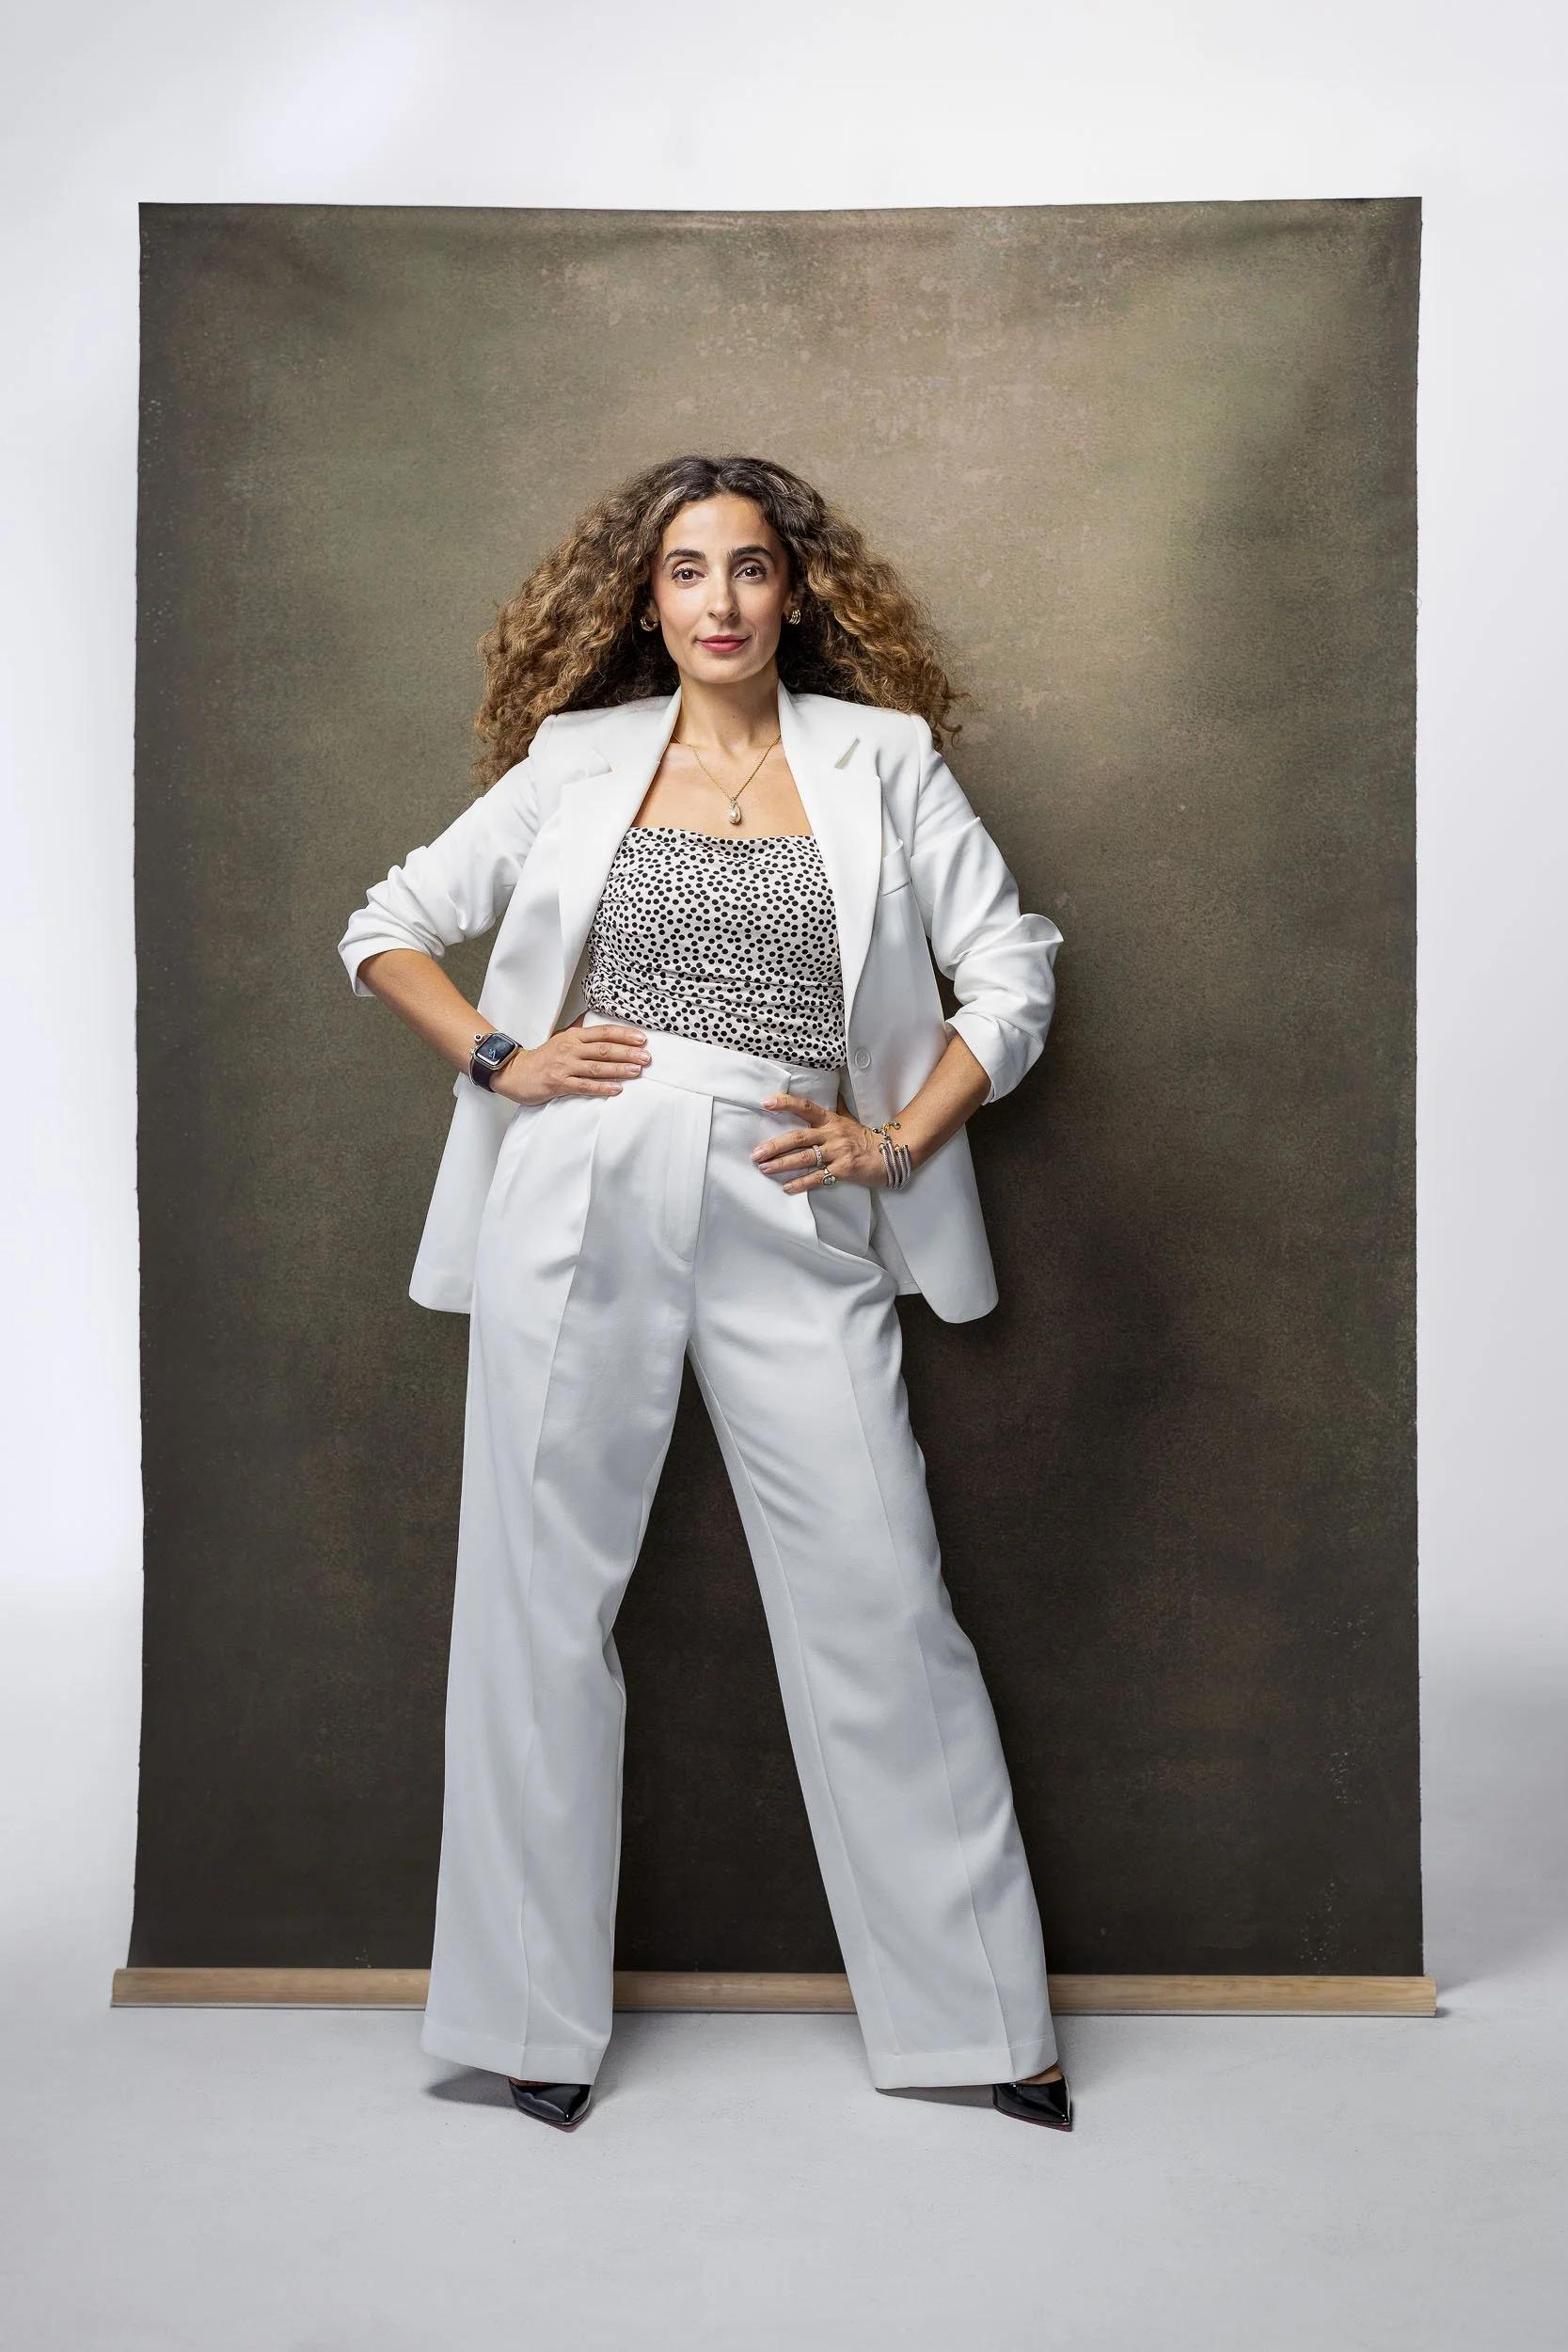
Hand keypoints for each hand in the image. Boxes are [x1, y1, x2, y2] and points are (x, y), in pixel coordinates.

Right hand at [492, 1017, 649, 1104]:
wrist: (515, 1072)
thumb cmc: (542, 1057)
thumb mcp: (561, 1038)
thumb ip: (580, 1030)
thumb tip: (593, 1016)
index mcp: (573, 1036)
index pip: (603, 1032)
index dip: (624, 1034)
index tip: (642, 1038)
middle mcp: (570, 1049)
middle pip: (603, 1049)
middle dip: (627, 1052)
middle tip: (646, 1056)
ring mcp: (565, 1067)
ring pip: (596, 1067)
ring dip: (619, 1069)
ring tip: (637, 1071)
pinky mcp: (559, 1084)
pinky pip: (584, 1086)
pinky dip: (602, 1088)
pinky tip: (616, 1089)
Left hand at [751, 1093, 889, 1191]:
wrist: (890, 1155)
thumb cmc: (865, 1138)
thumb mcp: (849, 1118)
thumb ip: (836, 1107)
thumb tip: (833, 1089)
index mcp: (830, 1120)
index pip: (805, 1108)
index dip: (786, 1103)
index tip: (766, 1103)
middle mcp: (832, 1134)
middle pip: (799, 1137)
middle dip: (775, 1145)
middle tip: (756, 1153)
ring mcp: (837, 1152)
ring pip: (805, 1158)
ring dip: (782, 1164)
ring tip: (764, 1168)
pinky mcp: (843, 1170)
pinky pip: (818, 1177)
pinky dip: (801, 1183)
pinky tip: (787, 1187)